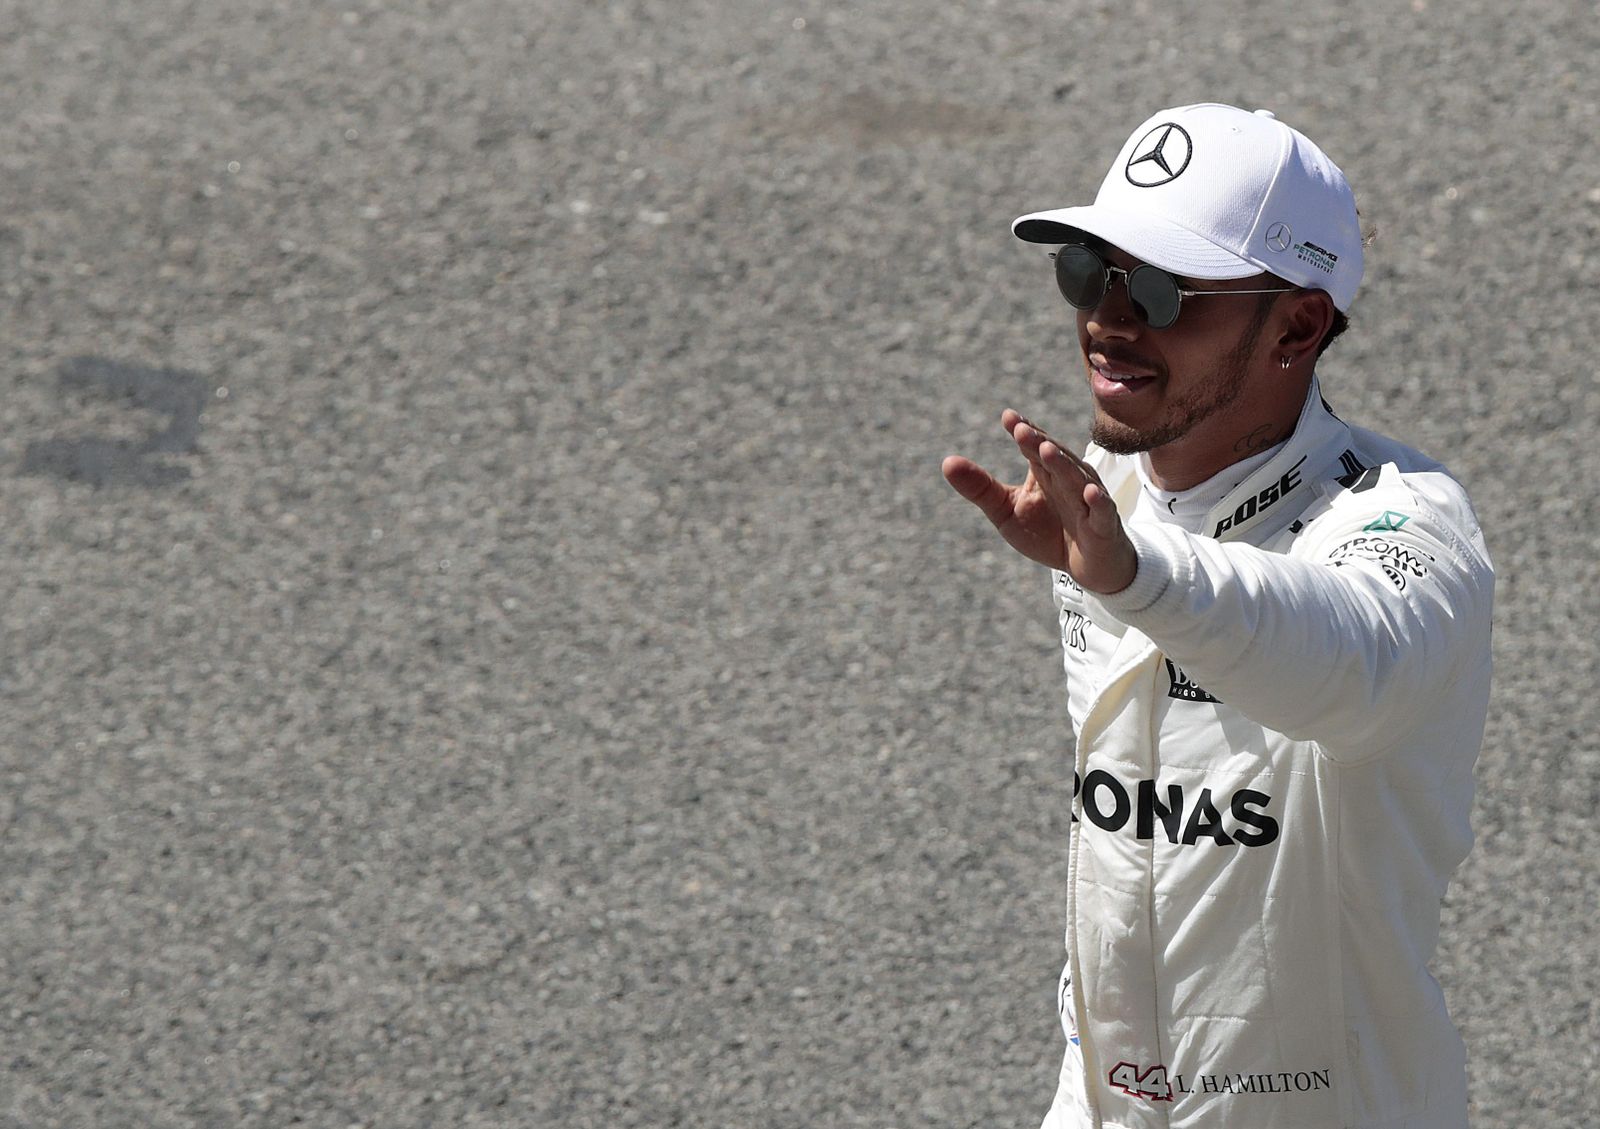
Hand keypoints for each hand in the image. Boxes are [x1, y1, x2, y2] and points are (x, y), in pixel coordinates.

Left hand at [942, 409, 1137, 593]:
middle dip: (1038, 443)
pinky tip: (1090, 492)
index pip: (1033, 447)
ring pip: (1076, 479)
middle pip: (1053, 458)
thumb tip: (946, 462)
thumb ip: (980, 488)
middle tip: (1020, 430)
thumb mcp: (1006, 511)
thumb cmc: (1046, 533)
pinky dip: (1098, 502)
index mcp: (1045, 473)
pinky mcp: (1104, 526)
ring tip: (1047, 450)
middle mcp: (1069, 481)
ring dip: (1063, 465)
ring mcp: (1089, 502)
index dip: (1022, 432)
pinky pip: (1102, 512)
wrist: (1086, 568)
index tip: (1007, 417)